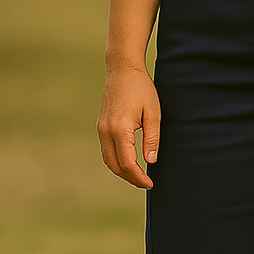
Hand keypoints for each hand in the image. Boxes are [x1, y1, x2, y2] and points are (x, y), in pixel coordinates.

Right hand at [97, 65, 160, 188]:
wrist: (122, 69)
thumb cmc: (142, 89)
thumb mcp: (153, 113)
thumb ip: (152, 139)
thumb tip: (151, 161)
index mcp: (120, 129)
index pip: (127, 163)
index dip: (139, 177)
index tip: (150, 184)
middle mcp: (106, 131)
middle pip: (115, 166)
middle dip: (130, 178)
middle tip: (146, 183)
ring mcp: (101, 128)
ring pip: (108, 160)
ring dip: (122, 171)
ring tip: (138, 175)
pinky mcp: (101, 125)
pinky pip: (106, 150)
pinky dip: (116, 160)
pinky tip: (128, 162)